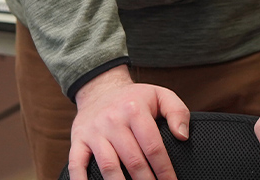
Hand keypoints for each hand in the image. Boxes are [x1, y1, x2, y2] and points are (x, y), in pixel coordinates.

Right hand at [68, 65, 190, 179]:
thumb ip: (178, 112)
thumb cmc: (133, 98)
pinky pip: (76, 163)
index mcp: (134, 110)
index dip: (164, 170)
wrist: (99, 89)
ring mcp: (94, 132)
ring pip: (109, 166)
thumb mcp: (160, 95)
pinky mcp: (79, 140)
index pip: (153, 147)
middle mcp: (112, 120)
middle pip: (133, 161)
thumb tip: (182, 136)